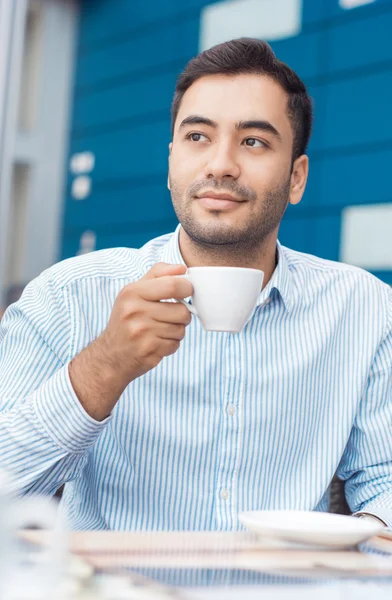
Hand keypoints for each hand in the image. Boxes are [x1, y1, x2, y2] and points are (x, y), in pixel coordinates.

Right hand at [69, 263, 192, 419]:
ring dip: (176, 331)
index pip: (173, 285)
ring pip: (180, 329)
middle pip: (182, 310)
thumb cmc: (127, 319)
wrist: (110, 354)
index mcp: (132, 292)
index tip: (186, 291)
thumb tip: (182, 268)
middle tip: (173, 316)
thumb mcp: (134, 292)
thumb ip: (158, 274)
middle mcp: (135, 311)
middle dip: (183, 314)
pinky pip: (175, 344)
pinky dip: (170, 344)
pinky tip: (157, 343)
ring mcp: (141, 332)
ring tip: (161, 330)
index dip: (187, 288)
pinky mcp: (148, 350)